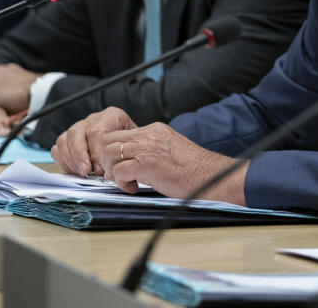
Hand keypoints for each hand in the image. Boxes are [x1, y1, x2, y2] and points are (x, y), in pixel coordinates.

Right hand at [51, 107, 137, 176]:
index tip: (100, 167)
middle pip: (76, 132)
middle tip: (86, 172)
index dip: (95, 150)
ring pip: (64, 139)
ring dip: (70, 159)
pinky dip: (63, 161)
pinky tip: (75, 171)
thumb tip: (108, 169)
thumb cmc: (133, 148)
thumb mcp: (135, 147)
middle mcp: (93, 119)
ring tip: (81, 173)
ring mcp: (80, 129)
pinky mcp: (69, 141)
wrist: (133, 148)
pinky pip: (58, 149)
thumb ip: (122, 154)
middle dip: (79, 155)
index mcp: (112, 116)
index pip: (96, 130)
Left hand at [102, 122, 246, 203]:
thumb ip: (152, 149)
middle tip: (118, 175)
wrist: (210, 176)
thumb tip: (133, 161)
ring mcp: (146, 148)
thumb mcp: (170, 149)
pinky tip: (135, 188)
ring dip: (113, 171)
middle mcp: (148, 134)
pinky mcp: (146, 164)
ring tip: (127, 182)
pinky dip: (121, 183)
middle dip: (107, 161)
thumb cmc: (194, 169)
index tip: (120, 166)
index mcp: (154, 130)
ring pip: (109, 154)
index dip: (114, 152)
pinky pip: (119, 171)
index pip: (119, 134)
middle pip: (108, 141)